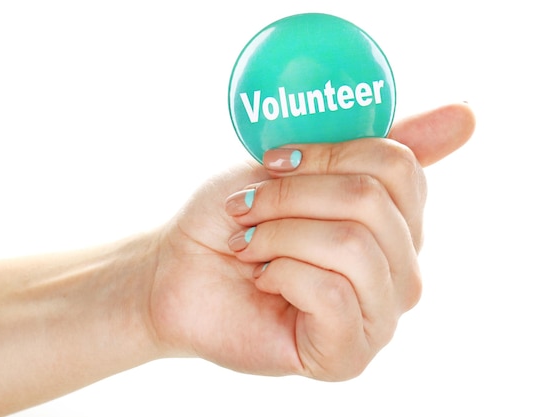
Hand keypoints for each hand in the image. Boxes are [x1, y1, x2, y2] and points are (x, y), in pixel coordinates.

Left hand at [147, 103, 474, 380]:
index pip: (398, 165)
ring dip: (279, 235)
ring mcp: (379, 314)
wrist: (181, 273)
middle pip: (371, 200)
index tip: (276, 160)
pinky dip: (281, 274)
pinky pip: (332, 293)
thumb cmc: (233, 219)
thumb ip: (370, 144)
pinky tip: (263, 282)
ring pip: (352, 245)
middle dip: (290, 196)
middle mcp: (398, 268)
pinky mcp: (349, 353)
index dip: (328, 154)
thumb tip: (468, 113)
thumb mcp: (291, 167)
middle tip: (246, 207)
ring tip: (249, 246)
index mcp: (392, 219)